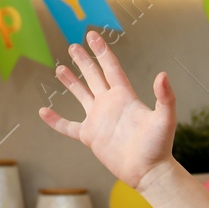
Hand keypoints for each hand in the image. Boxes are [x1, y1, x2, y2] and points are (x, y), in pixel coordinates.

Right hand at [39, 31, 177, 190]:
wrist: (149, 172)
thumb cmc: (159, 146)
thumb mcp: (165, 119)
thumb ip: (165, 97)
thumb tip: (162, 75)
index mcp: (125, 96)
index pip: (111, 68)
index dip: (101, 52)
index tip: (92, 35)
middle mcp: (110, 104)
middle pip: (93, 76)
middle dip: (84, 61)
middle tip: (72, 46)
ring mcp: (98, 120)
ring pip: (81, 95)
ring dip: (71, 82)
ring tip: (60, 68)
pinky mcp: (90, 137)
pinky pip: (68, 126)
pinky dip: (55, 120)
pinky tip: (43, 111)